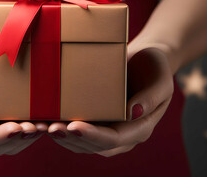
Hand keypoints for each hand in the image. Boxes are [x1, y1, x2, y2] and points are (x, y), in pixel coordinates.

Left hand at [46, 47, 173, 156]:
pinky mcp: (98, 122)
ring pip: (85, 144)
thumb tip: (134, 112)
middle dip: (73, 139)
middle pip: (97, 146)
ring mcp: (110, 130)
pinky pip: (79, 133)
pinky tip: (47, 122)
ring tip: (45, 127)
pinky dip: (64, 130)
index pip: (116, 138)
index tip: (74, 126)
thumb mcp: (161, 79)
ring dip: (65, 138)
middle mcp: (125, 134)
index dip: (94, 135)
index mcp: (142, 127)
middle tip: (52, 128)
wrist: (145, 60)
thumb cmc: (154, 67)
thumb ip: (151, 97)